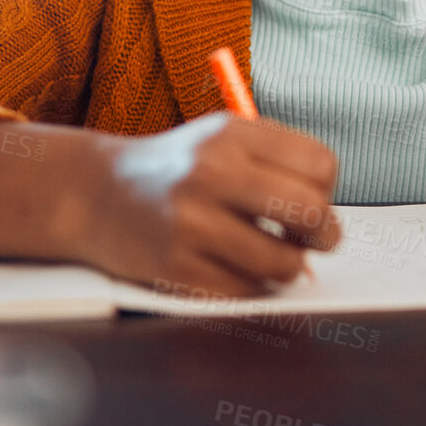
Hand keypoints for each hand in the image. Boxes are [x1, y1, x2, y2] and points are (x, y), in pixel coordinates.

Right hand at [73, 111, 342, 297]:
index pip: (319, 165)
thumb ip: (278, 162)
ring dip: (288, 266)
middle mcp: (211, 174)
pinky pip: (245, 291)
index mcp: (231, 135)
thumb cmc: (176, 168)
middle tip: (317, 240)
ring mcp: (192, 223)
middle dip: (325, 233)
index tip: (313, 199)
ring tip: (272, 255)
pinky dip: (250, 285)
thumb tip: (329, 218)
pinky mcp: (176, 267)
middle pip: (310, 211)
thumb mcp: (222, 138)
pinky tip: (233, 266)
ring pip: (283, 262)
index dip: (327, 188)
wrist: (95, 194)